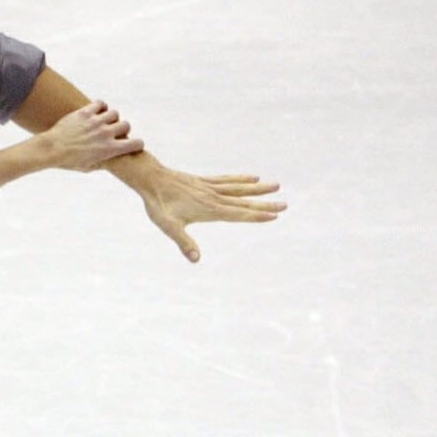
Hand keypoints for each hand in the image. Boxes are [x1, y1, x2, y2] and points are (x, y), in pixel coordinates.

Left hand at [39, 100, 143, 171]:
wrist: (51, 149)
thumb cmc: (68, 161)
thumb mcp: (88, 167)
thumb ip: (102, 163)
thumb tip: (110, 161)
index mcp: (109, 149)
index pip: (136, 143)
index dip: (137, 144)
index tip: (132, 144)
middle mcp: (105, 134)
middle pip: (126, 125)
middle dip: (122, 129)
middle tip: (113, 133)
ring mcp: (96, 122)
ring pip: (114, 113)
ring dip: (110, 118)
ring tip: (102, 122)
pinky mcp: (85, 112)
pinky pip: (100, 104)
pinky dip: (100, 107)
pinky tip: (95, 112)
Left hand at [130, 161, 284, 262]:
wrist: (151, 179)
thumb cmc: (159, 205)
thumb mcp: (169, 227)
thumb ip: (184, 243)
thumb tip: (196, 260)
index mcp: (210, 210)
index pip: (239, 214)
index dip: (257, 215)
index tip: (275, 216)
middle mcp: (214, 197)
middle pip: (244, 201)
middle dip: (265, 204)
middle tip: (285, 204)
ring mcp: (210, 187)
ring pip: (239, 188)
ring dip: (258, 188)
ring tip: (276, 185)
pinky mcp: (203, 181)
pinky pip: (227, 180)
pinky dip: (241, 179)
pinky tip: (252, 177)